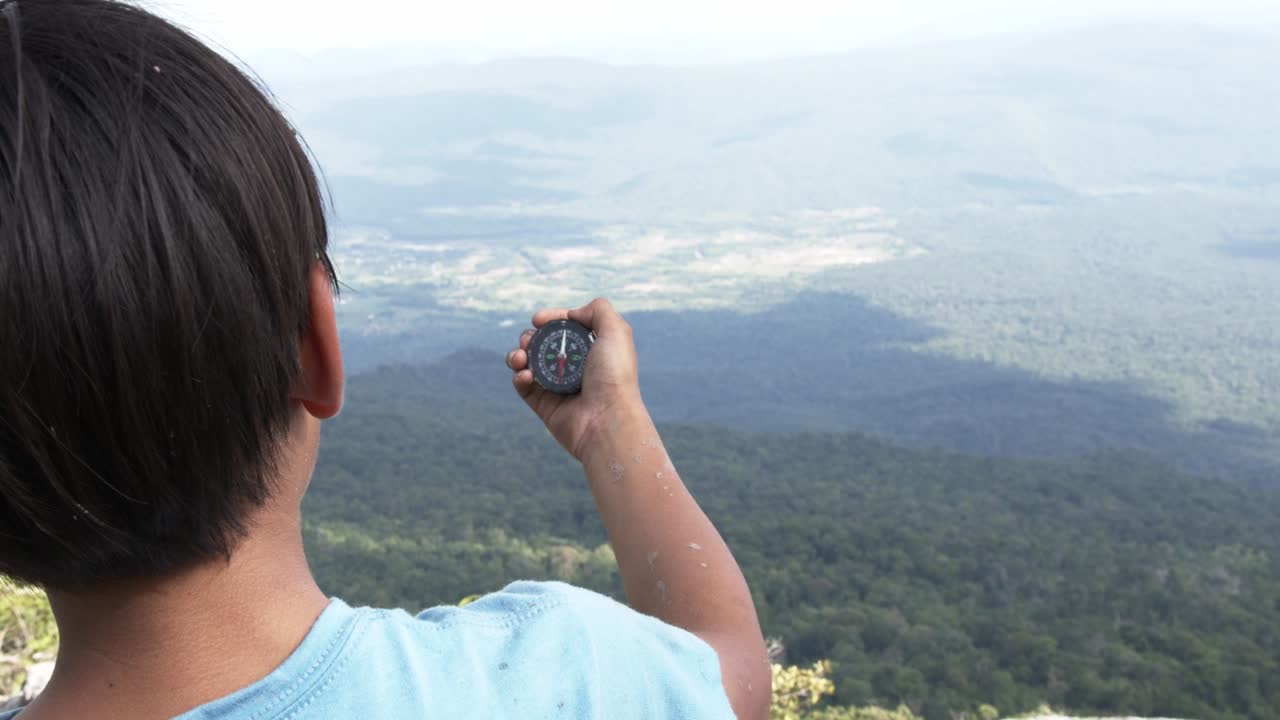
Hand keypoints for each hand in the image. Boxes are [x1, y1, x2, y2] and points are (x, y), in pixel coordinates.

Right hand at [507, 298, 644, 460]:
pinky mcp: (544, 405)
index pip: (564, 328)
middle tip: (528, 340)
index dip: (550, 320)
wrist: (607, 420)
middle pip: (542, 344)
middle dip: (529, 337)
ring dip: (517, 355)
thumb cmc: (614, 376)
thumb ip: (598, 310)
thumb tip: (573, 313)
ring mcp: (558, 386)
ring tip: (519, 357)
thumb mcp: (616, 332)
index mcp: (591, 349)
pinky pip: (524, 386)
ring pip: (528, 364)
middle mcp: (574, 367)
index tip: (538, 319)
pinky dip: (519, 377)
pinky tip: (526, 375)